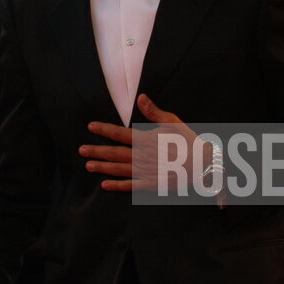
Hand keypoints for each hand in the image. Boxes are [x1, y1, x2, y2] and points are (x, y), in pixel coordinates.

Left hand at [78, 94, 196, 191]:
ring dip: (102, 167)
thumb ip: (153, 111)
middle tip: (81, 150)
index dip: (104, 129)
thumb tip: (140, 97)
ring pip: (119, 169)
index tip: (90, 126)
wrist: (202, 164)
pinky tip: (105, 185)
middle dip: (96, 151)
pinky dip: (117, 186)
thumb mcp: (172, 121)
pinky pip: (130, 186)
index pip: (119, 133)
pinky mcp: (150, 183)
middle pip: (114, 153)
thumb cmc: (188, 140)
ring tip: (88, 165)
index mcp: (146, 139)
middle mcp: (142, 155)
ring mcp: (145, 171)